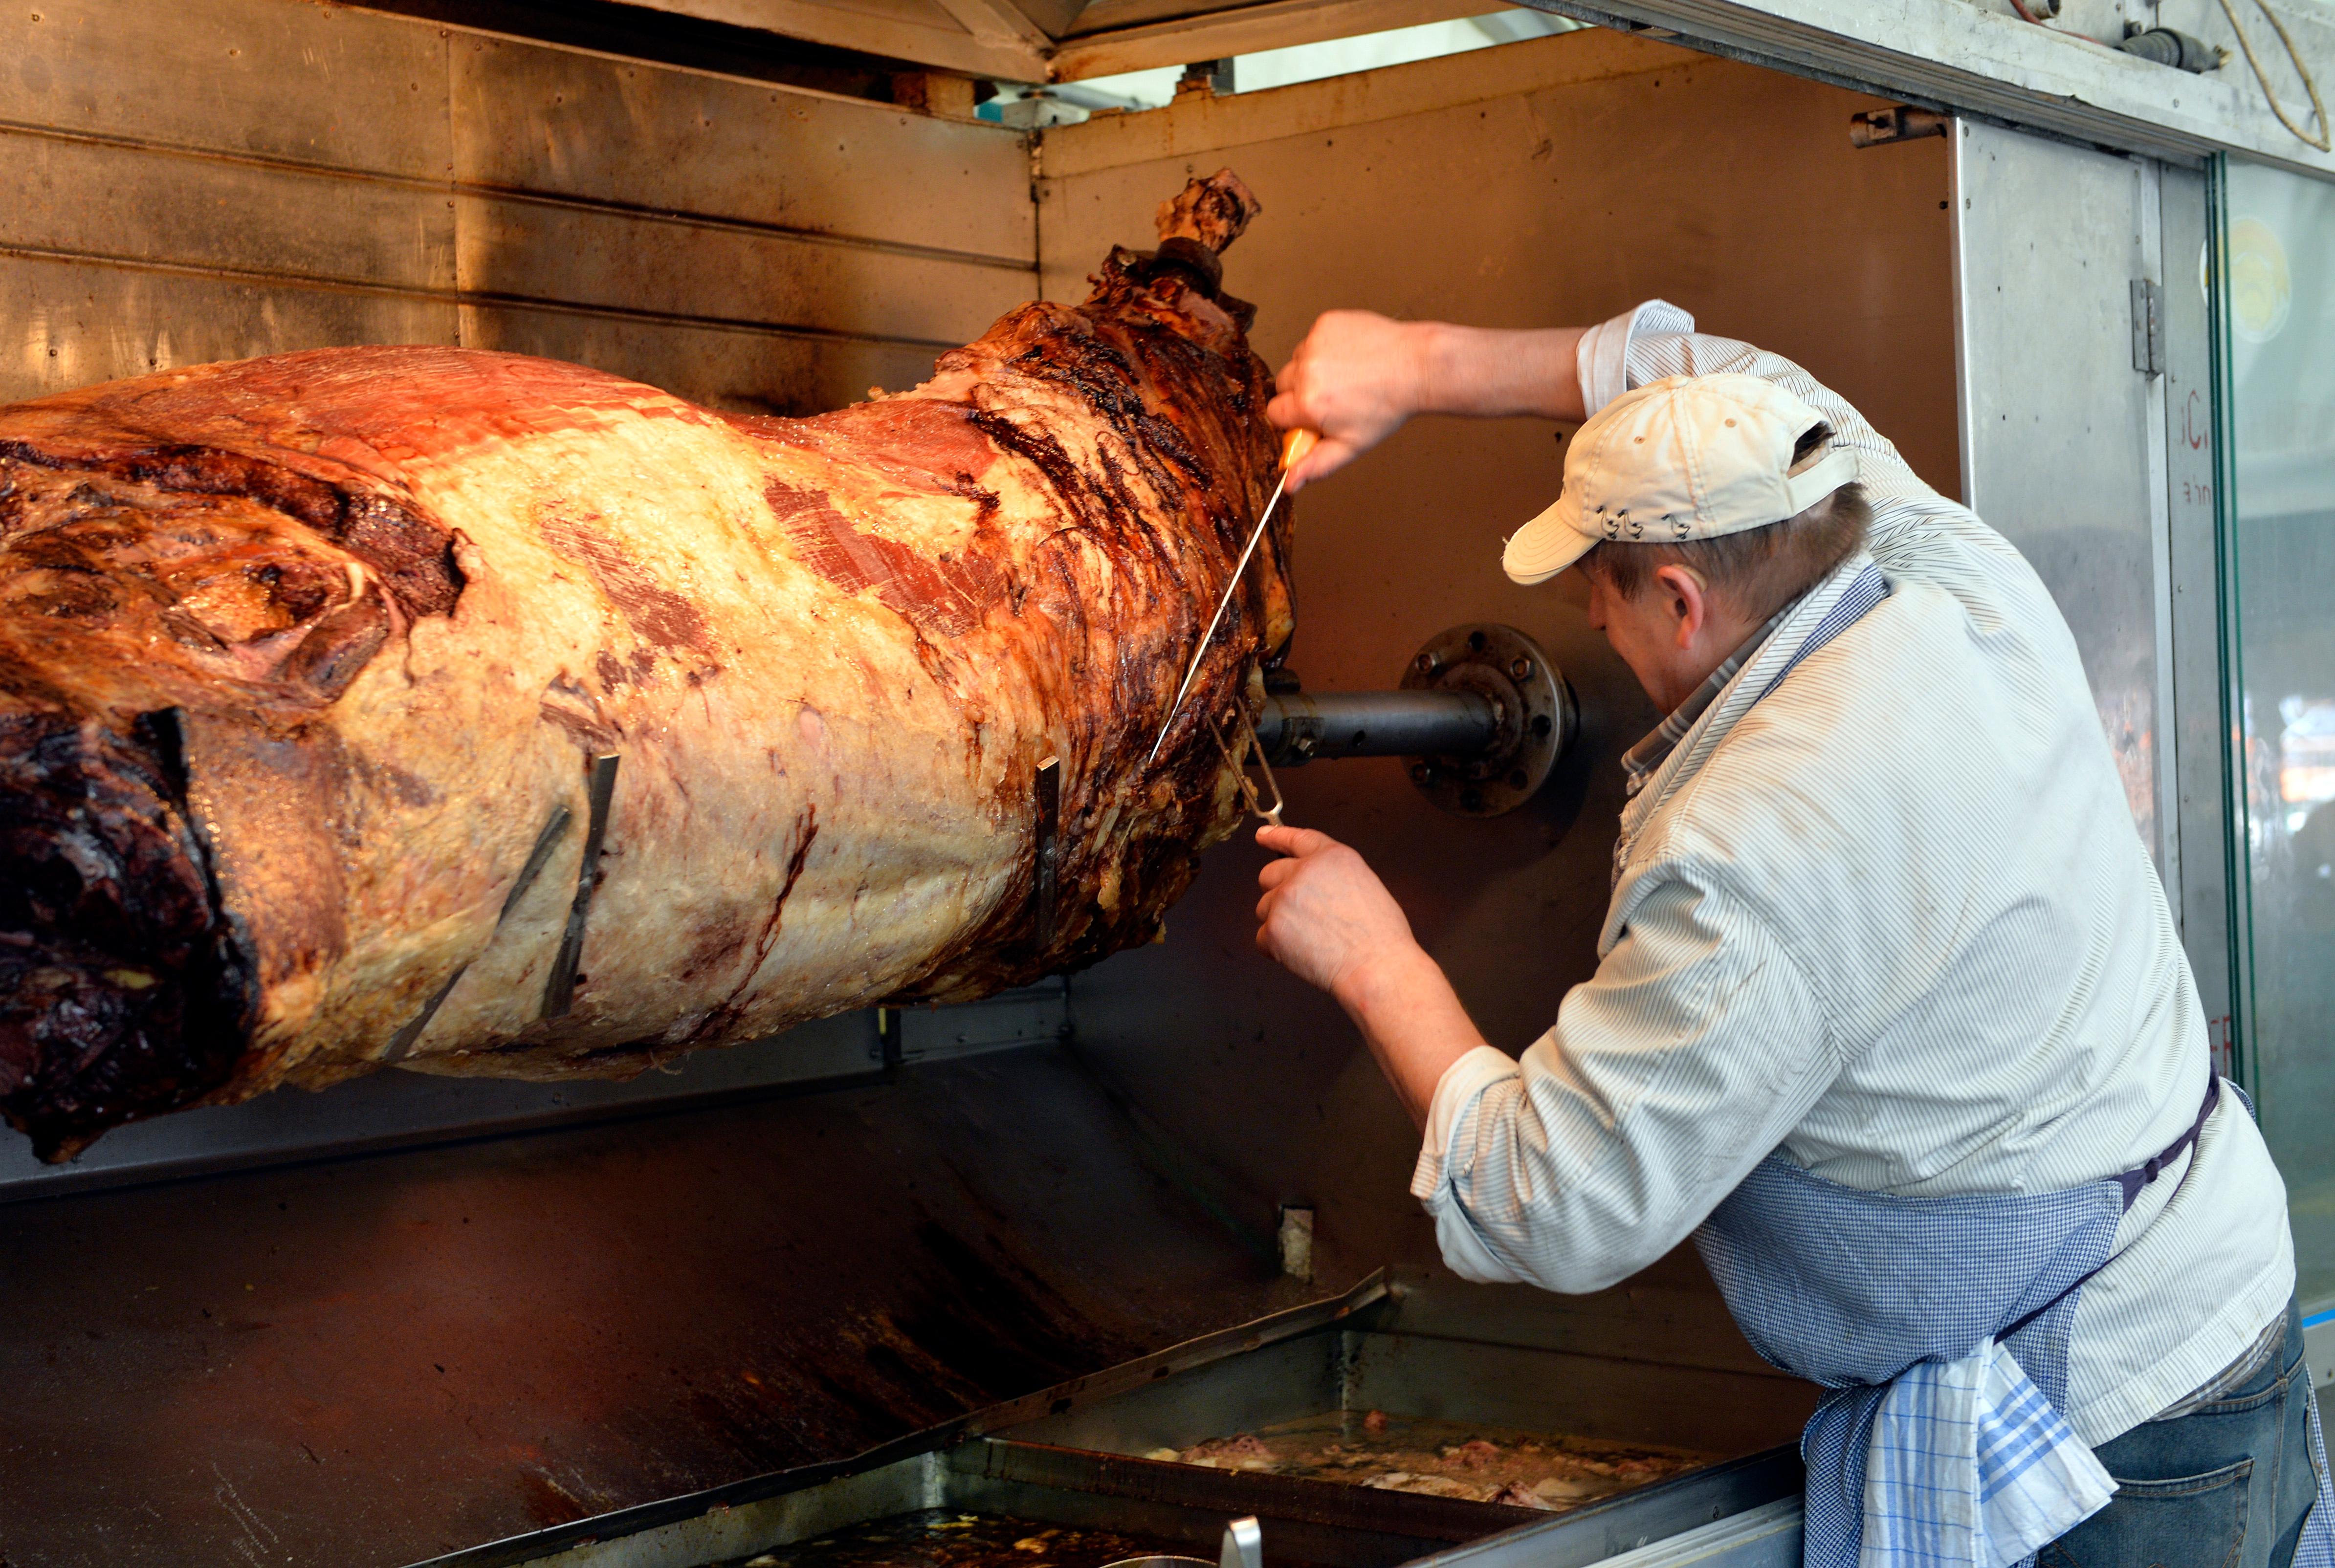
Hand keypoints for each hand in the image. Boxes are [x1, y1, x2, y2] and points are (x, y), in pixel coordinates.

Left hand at [1254, 823, 1418, 1002]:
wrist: (1376, 968)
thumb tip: (1310, 883)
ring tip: (1313, 939)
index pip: (1296, 839)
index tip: (1263, 836)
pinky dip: (1276, 949)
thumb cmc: (1380, 936)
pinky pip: (1263, 938)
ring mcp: (1285, 899)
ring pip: (1265, 907)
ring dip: (1280, 923)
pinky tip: (1303, 954)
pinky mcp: (1273, 929)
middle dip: (1278, 892)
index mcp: (1331, 857)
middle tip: (1301, 915)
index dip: (1276, 836)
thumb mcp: (1364, 883)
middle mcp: (1304, 872)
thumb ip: (1331, 874)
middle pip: (1269, 874)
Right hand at [1267, 311, 1429, 490]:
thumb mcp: (1351, 445)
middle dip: (1300, 394)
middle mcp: (1305, 371)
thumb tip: (1288, 484)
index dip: (1294, 419)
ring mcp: (1314, 343)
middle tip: (1332, 398)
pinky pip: (1312, 339)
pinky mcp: (1325, 323)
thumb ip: (1316, 465)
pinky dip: (1325, 348)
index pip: (1275, 414)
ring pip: (1296, 361)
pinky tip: (1349, 358)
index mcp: (1307, 404)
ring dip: (1311, 370)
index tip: (1314, 418)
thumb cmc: (1387, 406)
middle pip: (1282, 386)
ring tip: (1344, 377)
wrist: (1416, 366)